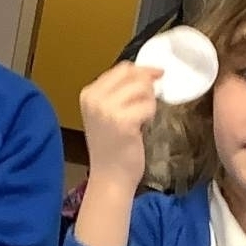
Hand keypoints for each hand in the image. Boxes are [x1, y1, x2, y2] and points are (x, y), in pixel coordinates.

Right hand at [79, 63, 159, 193]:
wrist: (110, 176)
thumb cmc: (112, 147)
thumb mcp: (107, 113)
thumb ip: (120, 92)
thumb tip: (149, 73)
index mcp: (89, 93)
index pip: (122, 69)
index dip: (142, 71)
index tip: (156, 76)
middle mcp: (94, 98)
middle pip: (133, 75)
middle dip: (147, 86)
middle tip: (147, 104)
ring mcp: (107, 109)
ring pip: (143, 88)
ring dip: (149, 102)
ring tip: (141, 119)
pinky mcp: (123, 121)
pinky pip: (149, 106)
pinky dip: (150, 115)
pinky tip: (142, 127)